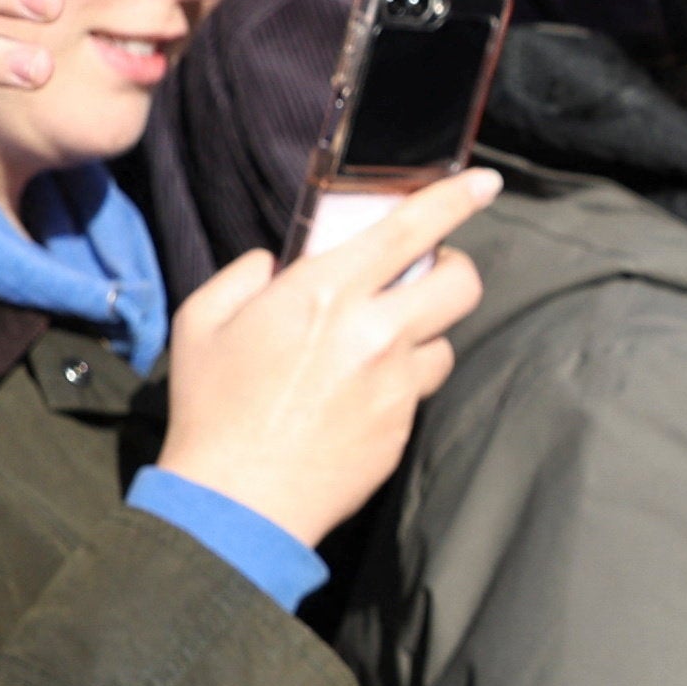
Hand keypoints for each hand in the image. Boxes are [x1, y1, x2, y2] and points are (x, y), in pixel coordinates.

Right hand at [149, 179, 498, 549]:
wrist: (236, 503)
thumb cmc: (212, 410)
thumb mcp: (202, 324)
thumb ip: (241, 277)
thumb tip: (272, 265)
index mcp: (326, 293)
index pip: (412, 228)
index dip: (457, 197)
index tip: (484, 182)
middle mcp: (374, 333)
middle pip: (461, 284)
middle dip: (456, 269)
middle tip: (431, 273)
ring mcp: (395, 385)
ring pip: (445, 342)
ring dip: (423, 335)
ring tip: (378, 346)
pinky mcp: (401, 430)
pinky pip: (416, 392)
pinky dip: (397, 384)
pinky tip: (355, 398)